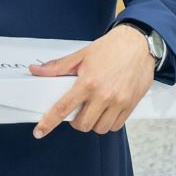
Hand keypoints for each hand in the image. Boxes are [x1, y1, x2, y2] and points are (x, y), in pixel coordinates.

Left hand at [27, 27, 155, 138]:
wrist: (139, 43)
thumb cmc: (111, 48)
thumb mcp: (81, 55)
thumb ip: (58, 66)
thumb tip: (37, 70)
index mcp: (88, 82)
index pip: (63, 108)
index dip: (49, 122)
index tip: (40, 132)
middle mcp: (104, 95)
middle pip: (82, 124)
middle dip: (76, 121)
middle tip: (78, 110)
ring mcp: (119, 102)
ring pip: (100, 128)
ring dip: (93, 123)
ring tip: (93, 110)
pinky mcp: (130, 105)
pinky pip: (116, 126)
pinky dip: (108, 123)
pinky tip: (106, 111)